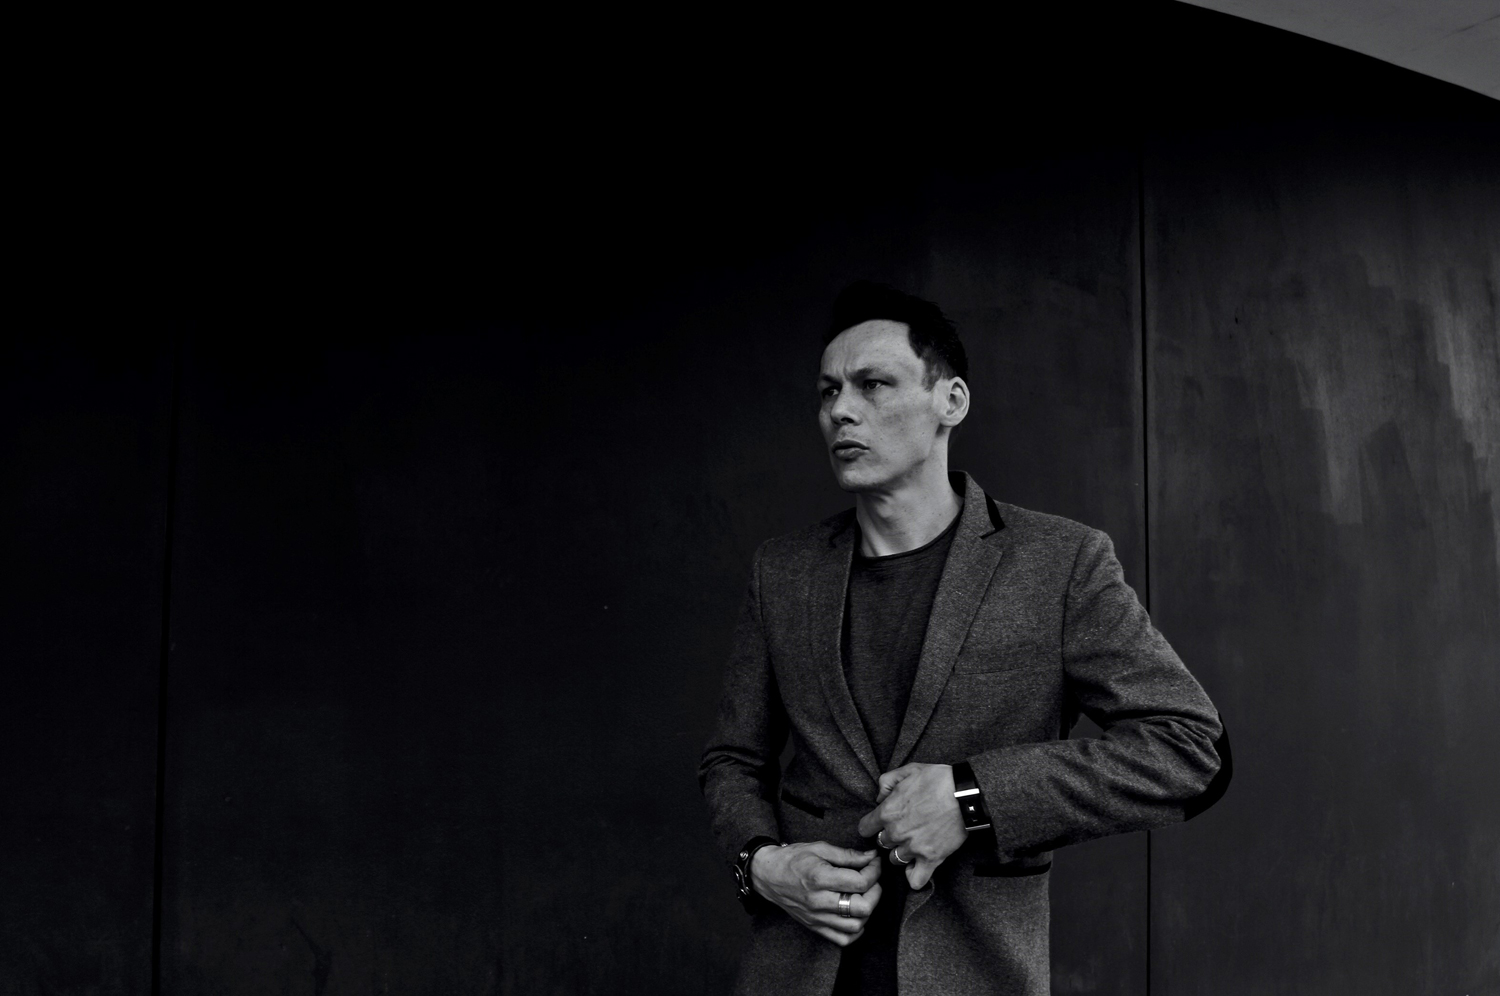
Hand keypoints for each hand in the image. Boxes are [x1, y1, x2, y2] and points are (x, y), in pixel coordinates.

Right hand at [749, 841, 883, 946]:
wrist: (767, 875)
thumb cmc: (792, 859)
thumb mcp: (819, 848)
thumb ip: (847, 855)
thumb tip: (871, 857)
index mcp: (820, 878)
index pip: (860, 882)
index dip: (874, 871)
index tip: (874, 863)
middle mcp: (818, 901)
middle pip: (862, 907)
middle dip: (875, 892)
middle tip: (872, 880)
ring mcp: (816, 917)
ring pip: (855, 926)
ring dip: (867, 911)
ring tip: (863, 895)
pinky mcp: (814, 926)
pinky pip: (842, 939)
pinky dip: (856, 931)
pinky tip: (855, 915)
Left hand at [857, 763, 966, 889]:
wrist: (966, 794)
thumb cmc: (938, 780)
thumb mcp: (908, 770)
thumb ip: (886, 782)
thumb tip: (879, 798)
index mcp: (887, 811)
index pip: (865, 828)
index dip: (871, 825)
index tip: (880, 823)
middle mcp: (896, 832)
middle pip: (881, 843)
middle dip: (890, 836)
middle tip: (904, 828)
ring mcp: (913, 848)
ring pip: (895, 859)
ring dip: (901, 852)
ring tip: (913, 843)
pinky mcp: (931, 859)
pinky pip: (915, 879)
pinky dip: (914, 876)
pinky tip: (917, 866)